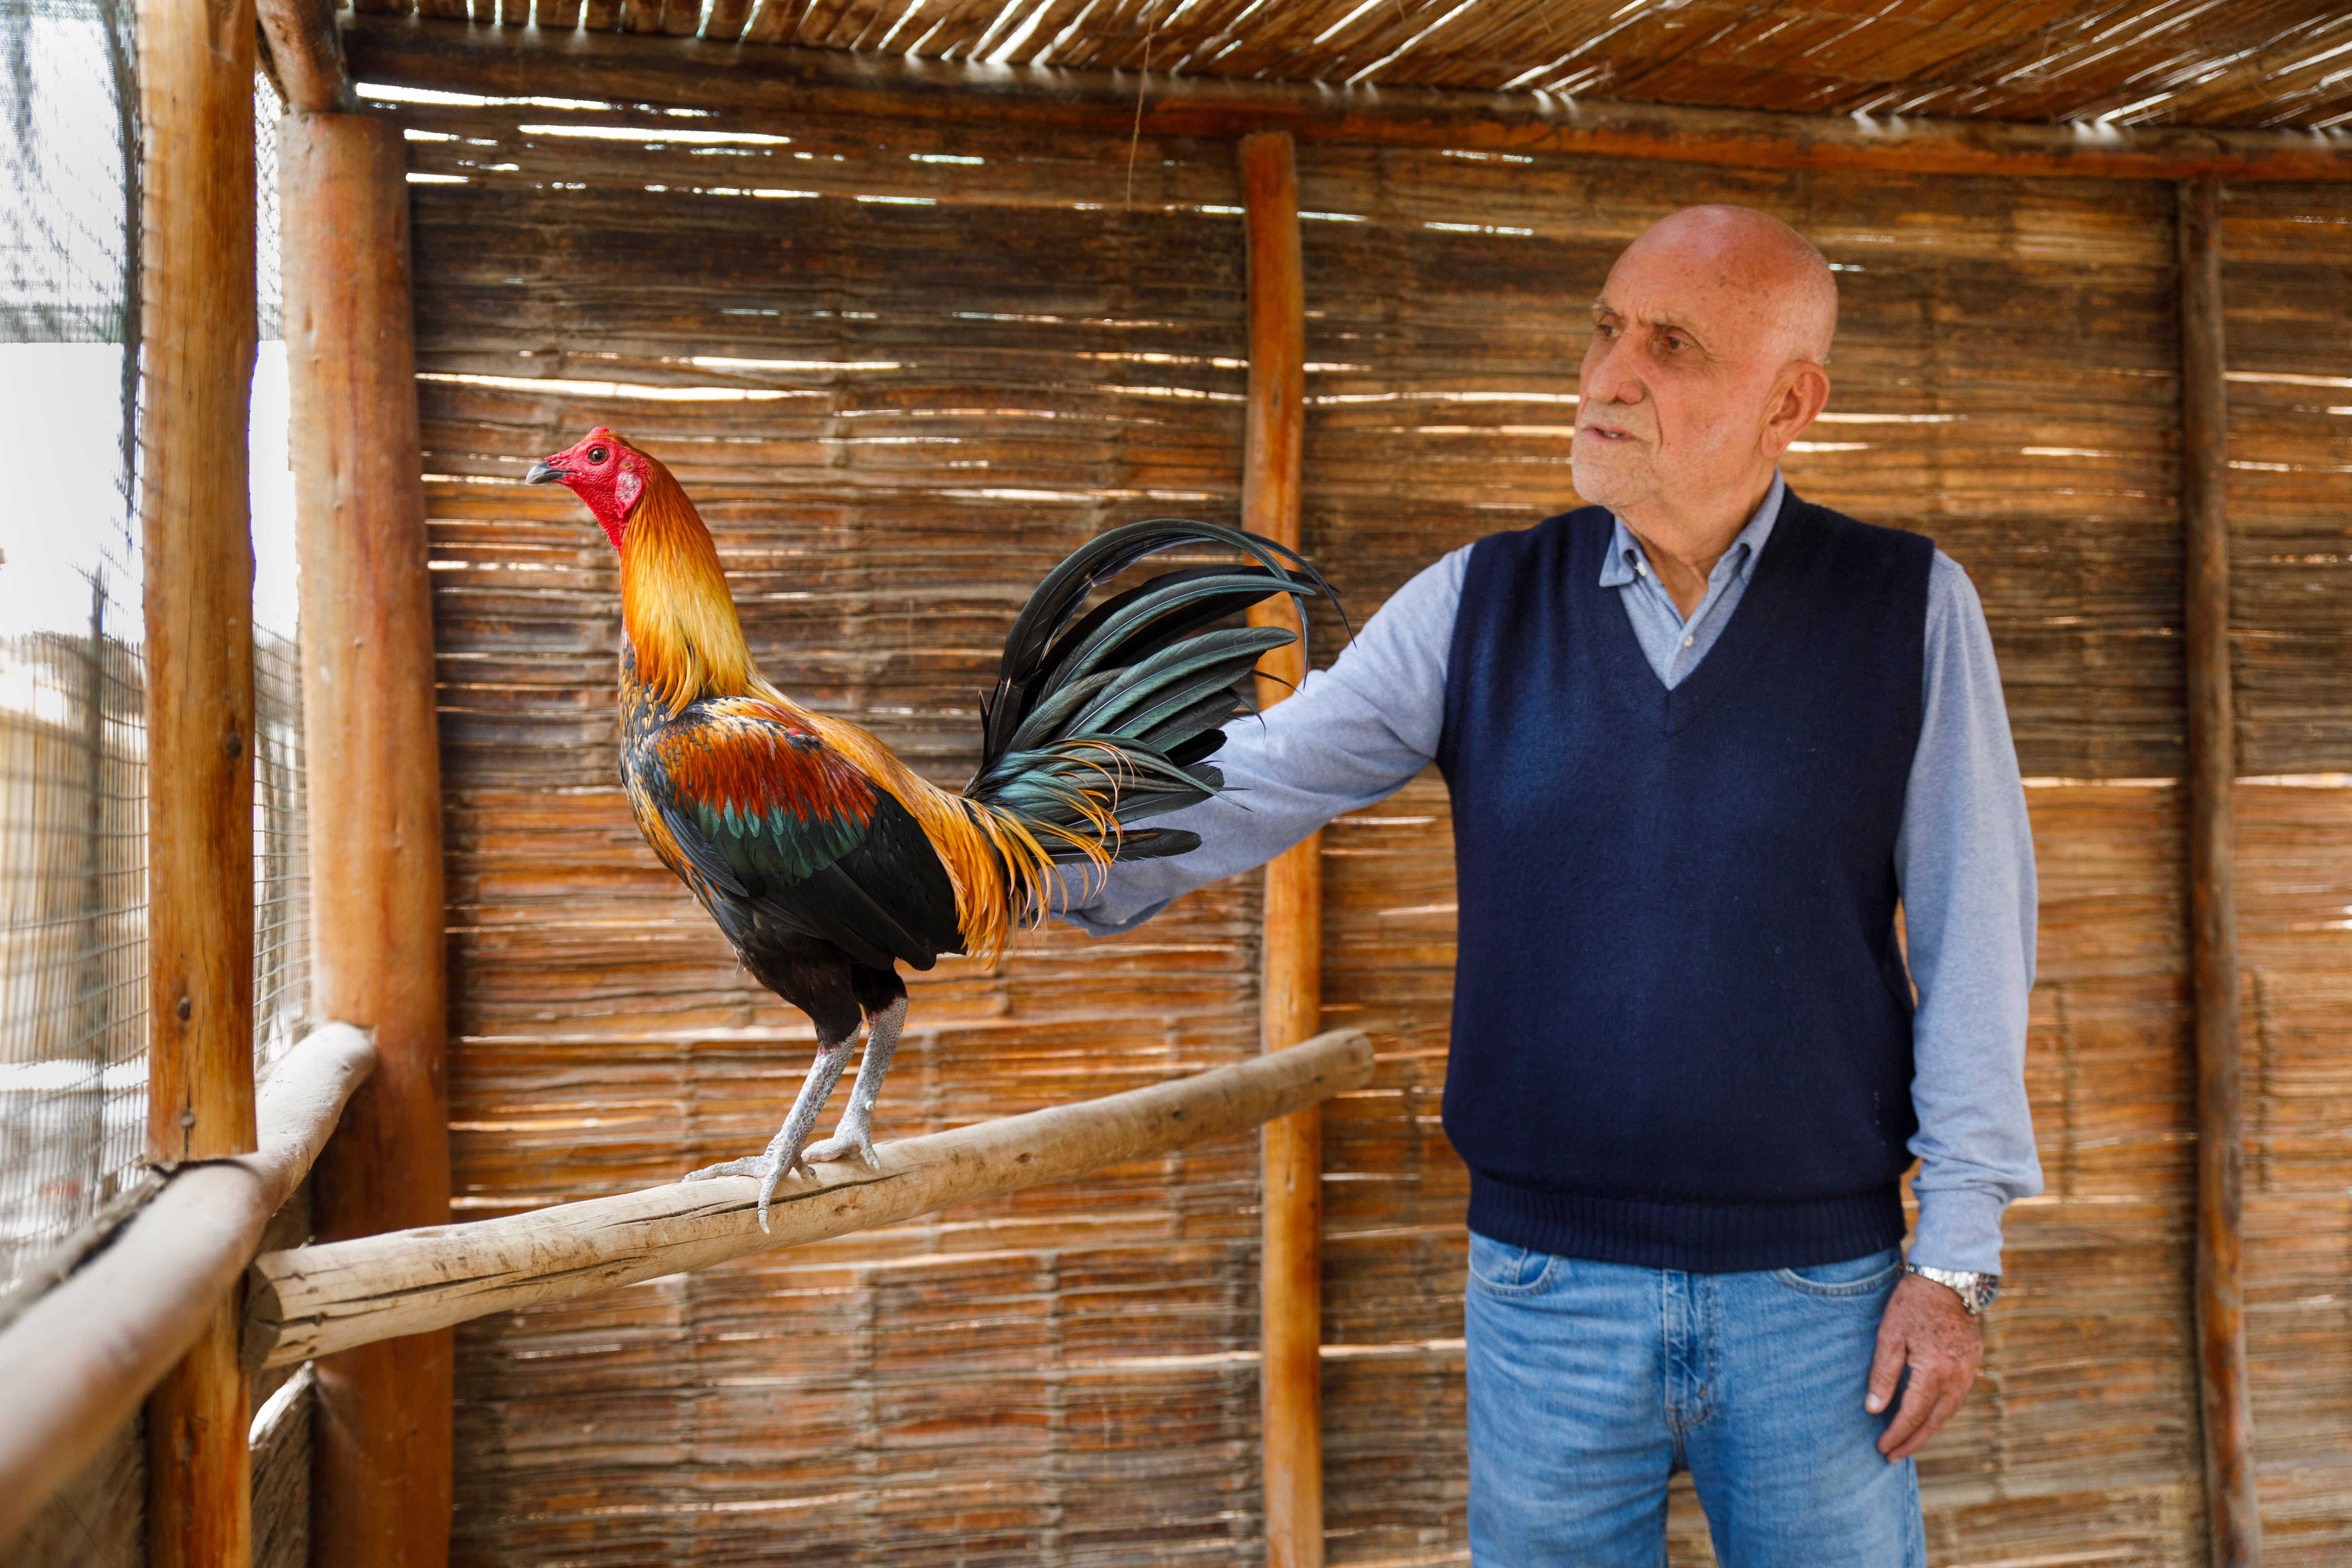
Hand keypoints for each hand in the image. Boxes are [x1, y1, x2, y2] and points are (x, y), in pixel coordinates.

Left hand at [1865, 1272, 1982, 1460]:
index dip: (1896, 1434)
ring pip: (1947, 1412)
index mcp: (1934, 1373)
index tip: (1881, 1448)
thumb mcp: (1889, 1335)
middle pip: (1933, 1421)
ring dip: (1928, 1429)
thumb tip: (1874, 1409)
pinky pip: (1956, 1397)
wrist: (1951, 1279)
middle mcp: (1956, 1378)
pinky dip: (1940, 1412)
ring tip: (1908, 1441)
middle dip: (1913, 1441)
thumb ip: (1883, 1374)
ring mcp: (1968, 1371)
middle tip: (1893, 1456)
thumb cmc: (1914, 1303)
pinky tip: (1928, 1414)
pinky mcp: (1972, 1362)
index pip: (1912, 1415)